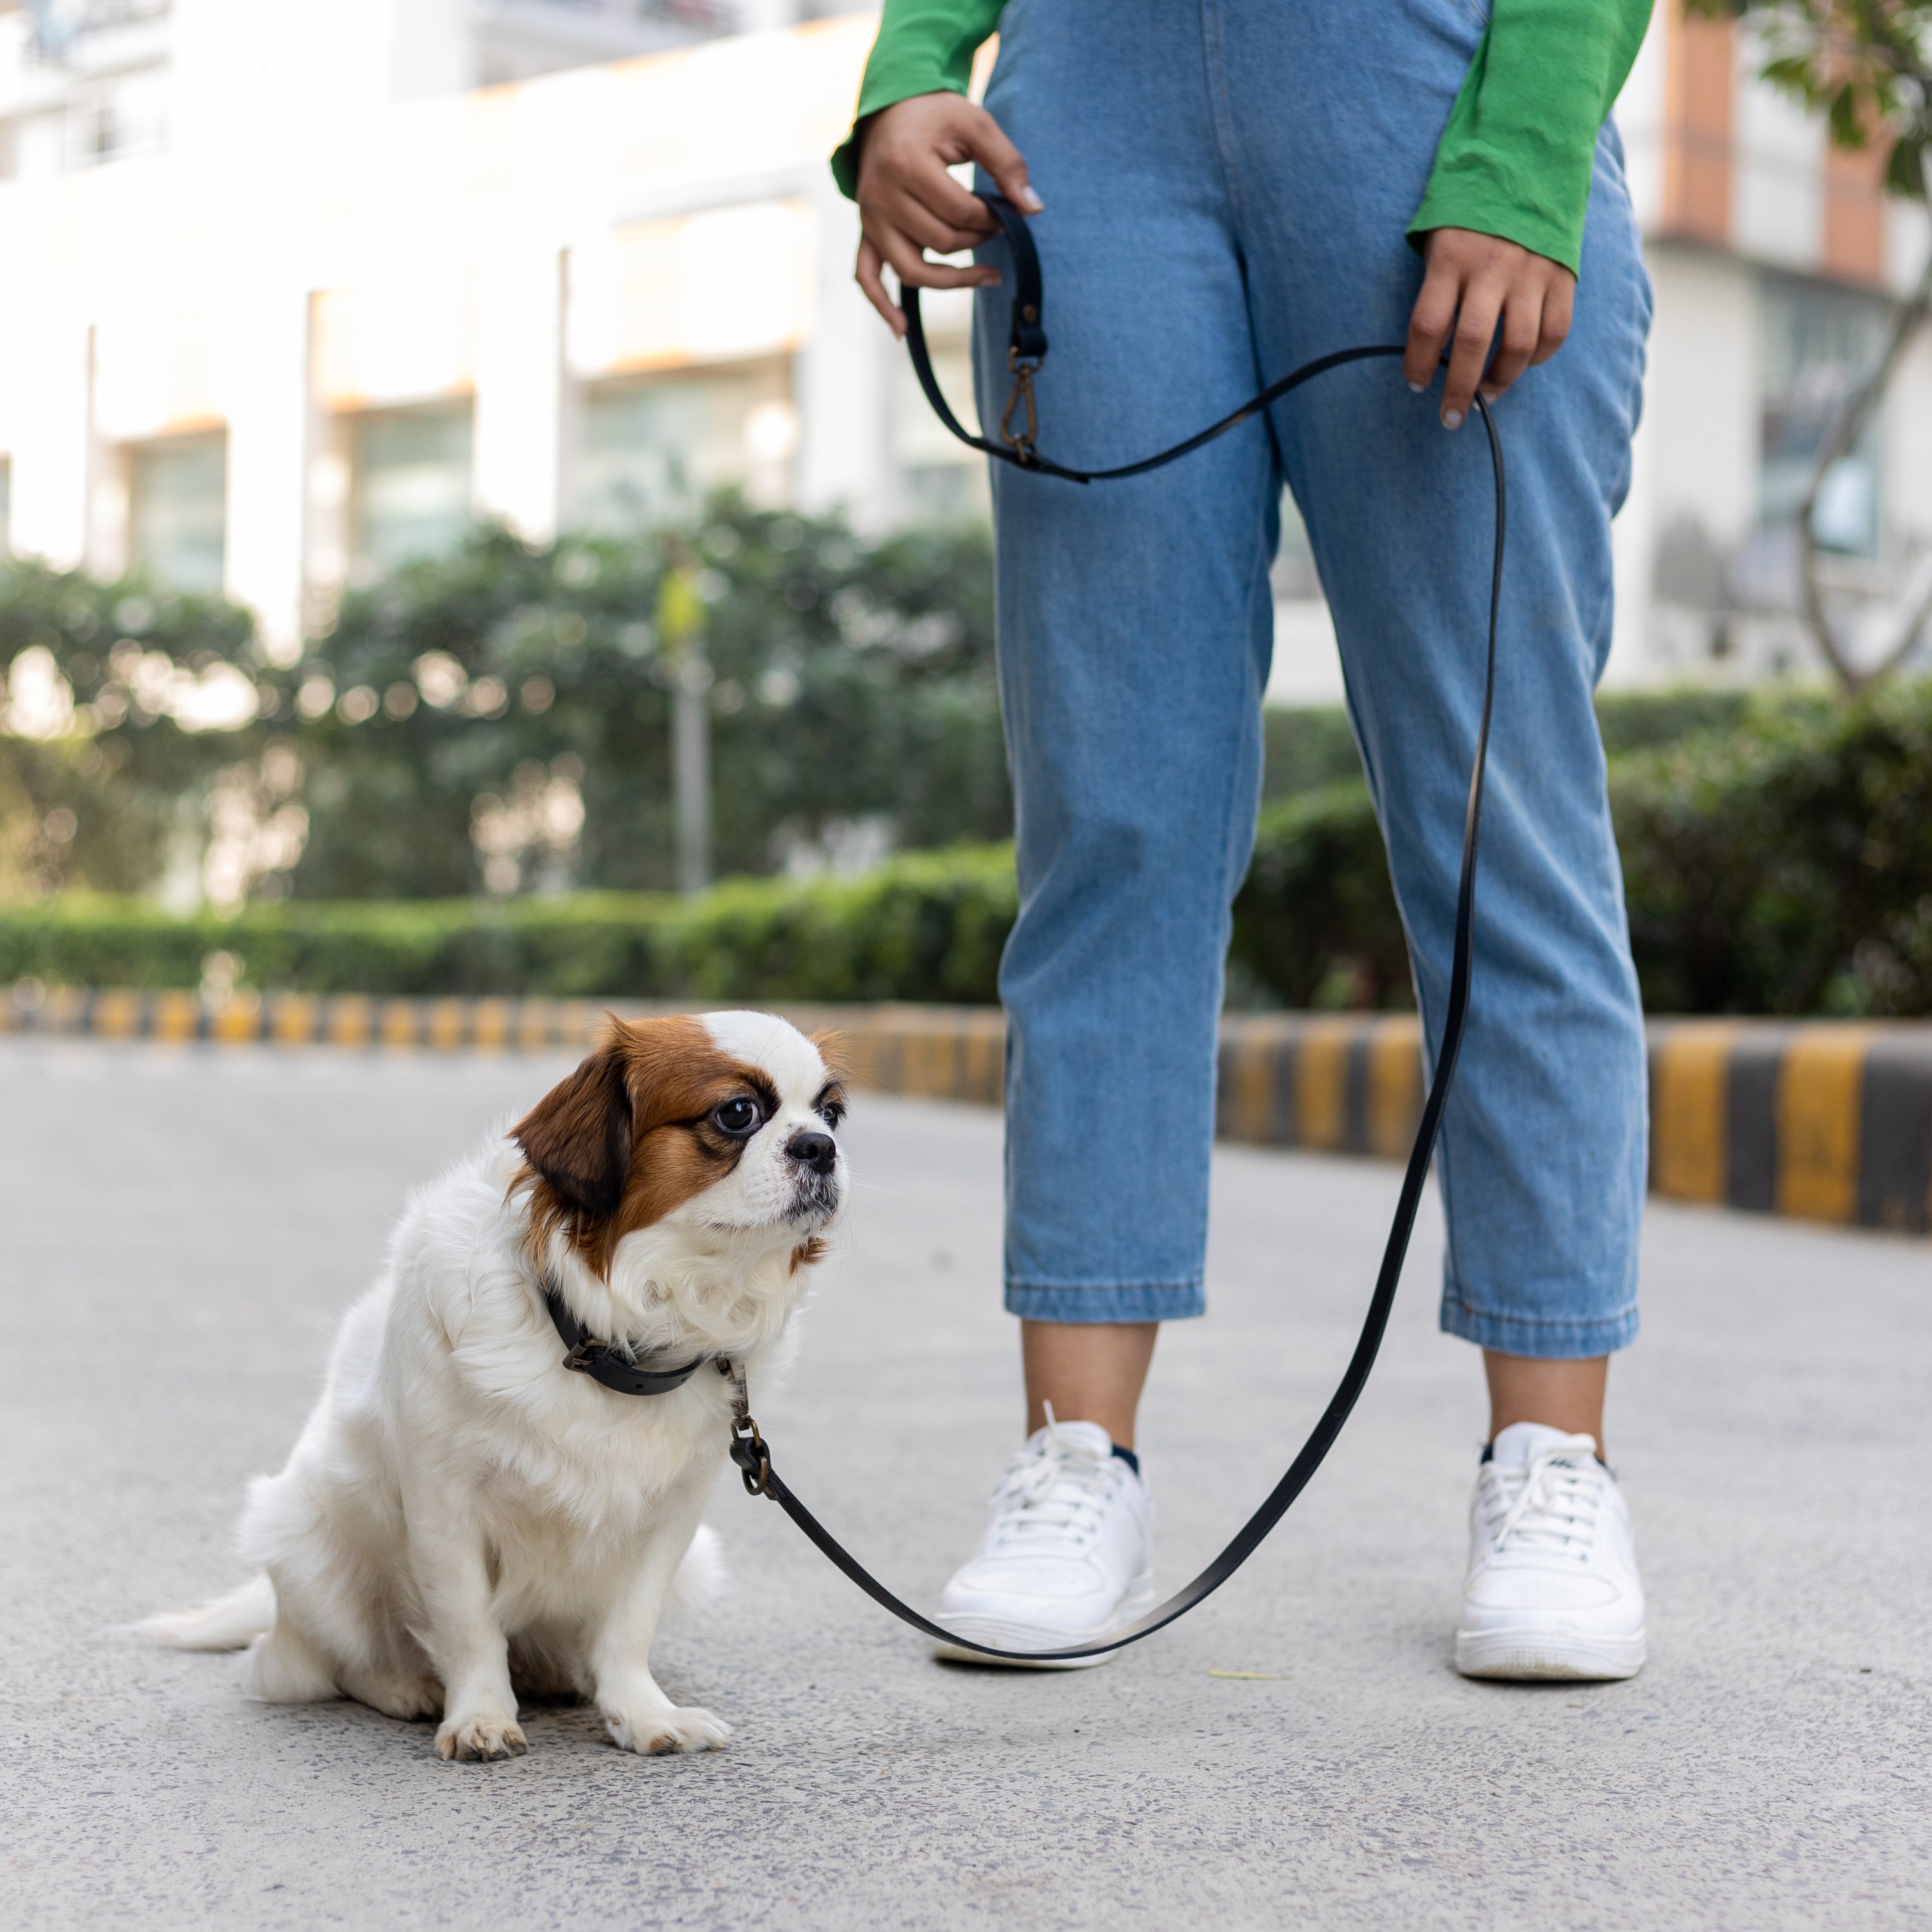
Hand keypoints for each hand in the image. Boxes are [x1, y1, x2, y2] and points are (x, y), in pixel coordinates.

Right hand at [853, 92, 1040, 335]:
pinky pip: (867, 276)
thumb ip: (1007, 163)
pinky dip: (882, 305)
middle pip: (940, 243)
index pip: (958, 212)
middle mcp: (882, 196)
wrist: (890, 111)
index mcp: (907, 164)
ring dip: (952, 281)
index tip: (1005, 213)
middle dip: (977, 242)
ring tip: (988, 277)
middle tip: (997, 230)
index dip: (990, 219)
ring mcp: (871, 218)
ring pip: (912, 270)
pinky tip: (901, 330)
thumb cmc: (936, 117)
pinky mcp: (867, 232)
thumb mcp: (976, 124)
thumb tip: (1032, 210)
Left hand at [1404, 228, 1574, 428]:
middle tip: (1449, 417)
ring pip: (1518, 345)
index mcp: (1452, 256)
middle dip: (1459, 390)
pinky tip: (1522, 364)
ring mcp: (1531, 272)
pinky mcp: (1562, 275)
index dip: (1419, 362)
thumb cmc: (1470, 212)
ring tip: (1486, 396)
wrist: (1528, 161)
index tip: (1416, 384)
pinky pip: (1554, 331)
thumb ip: (1436, 285)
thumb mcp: (1440, 235)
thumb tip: (1431, 348)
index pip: (1429, 323)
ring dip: (1500, 380)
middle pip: (1474, 343)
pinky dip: (1538, 357)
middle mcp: (1493, 266)